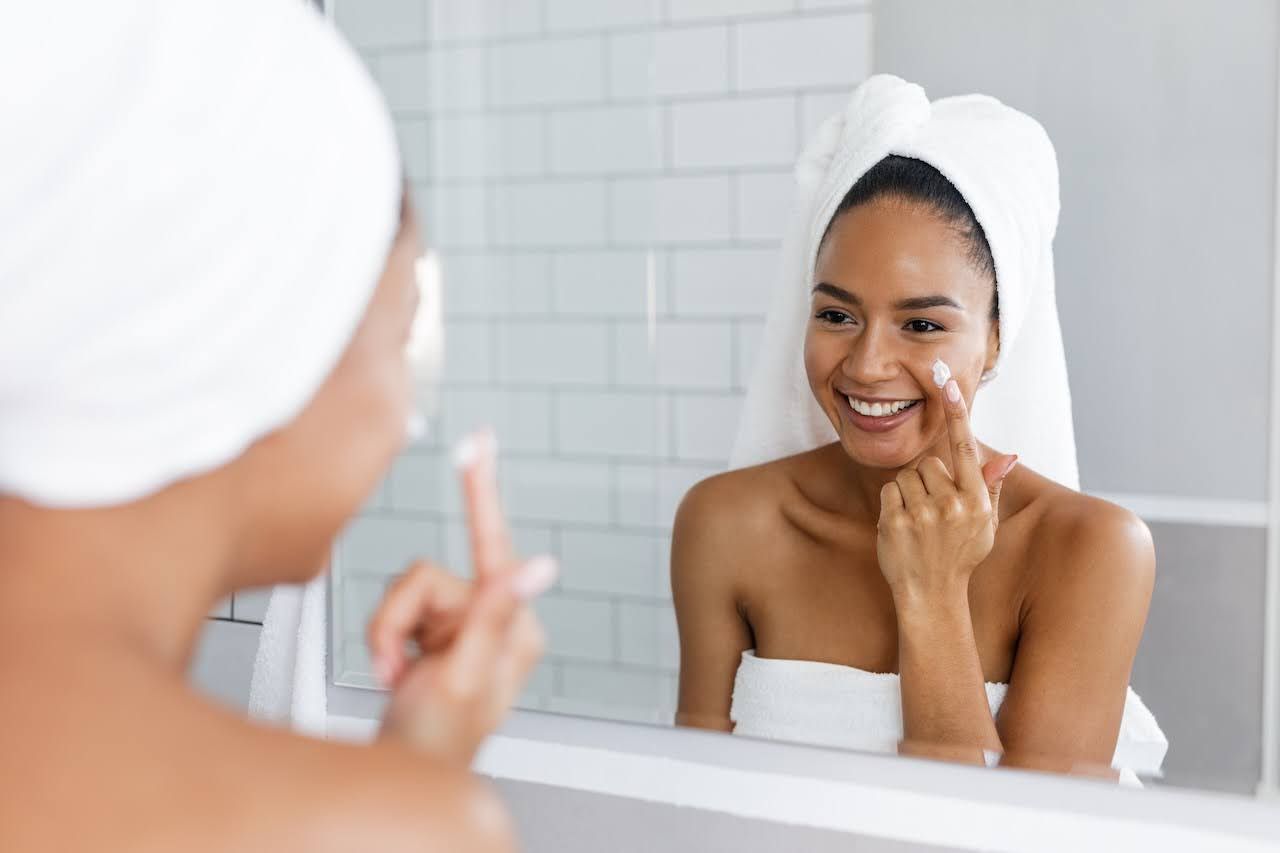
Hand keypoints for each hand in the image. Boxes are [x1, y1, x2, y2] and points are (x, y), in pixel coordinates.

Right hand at [367, 428, 556, 766]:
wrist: (408, 772)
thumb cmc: (439, 742)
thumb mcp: (465, 675)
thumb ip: (496, 614)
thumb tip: (543, 565)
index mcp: (514, 625)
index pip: (495, 544)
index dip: (482, 489)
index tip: (479, 441)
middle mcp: (494, 618)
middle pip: (426, 576)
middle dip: (398, 620)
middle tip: (396, 664)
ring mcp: (466, 625)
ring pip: (405, 592)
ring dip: (388, 633)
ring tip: (396, 674)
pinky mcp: (439, 631)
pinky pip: (396, 608)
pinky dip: (384, 638)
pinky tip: (396, 671)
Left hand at [876, 376, 1017, 603]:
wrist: (932, 595)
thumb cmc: (960, 555)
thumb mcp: (985, 524)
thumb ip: (991, 486)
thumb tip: (1008, 454)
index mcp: (976, 501)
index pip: (965, 446)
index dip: (956, 411)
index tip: (945, 380)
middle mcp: (952, 505)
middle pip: (929, 463)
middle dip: (928, 480)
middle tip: (933, 512)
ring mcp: (921, 514)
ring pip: (907, 475)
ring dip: (909, 492)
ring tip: (919, 521)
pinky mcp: (895, 521)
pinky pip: (889, 490)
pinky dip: (892, 503)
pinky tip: (903, 526)